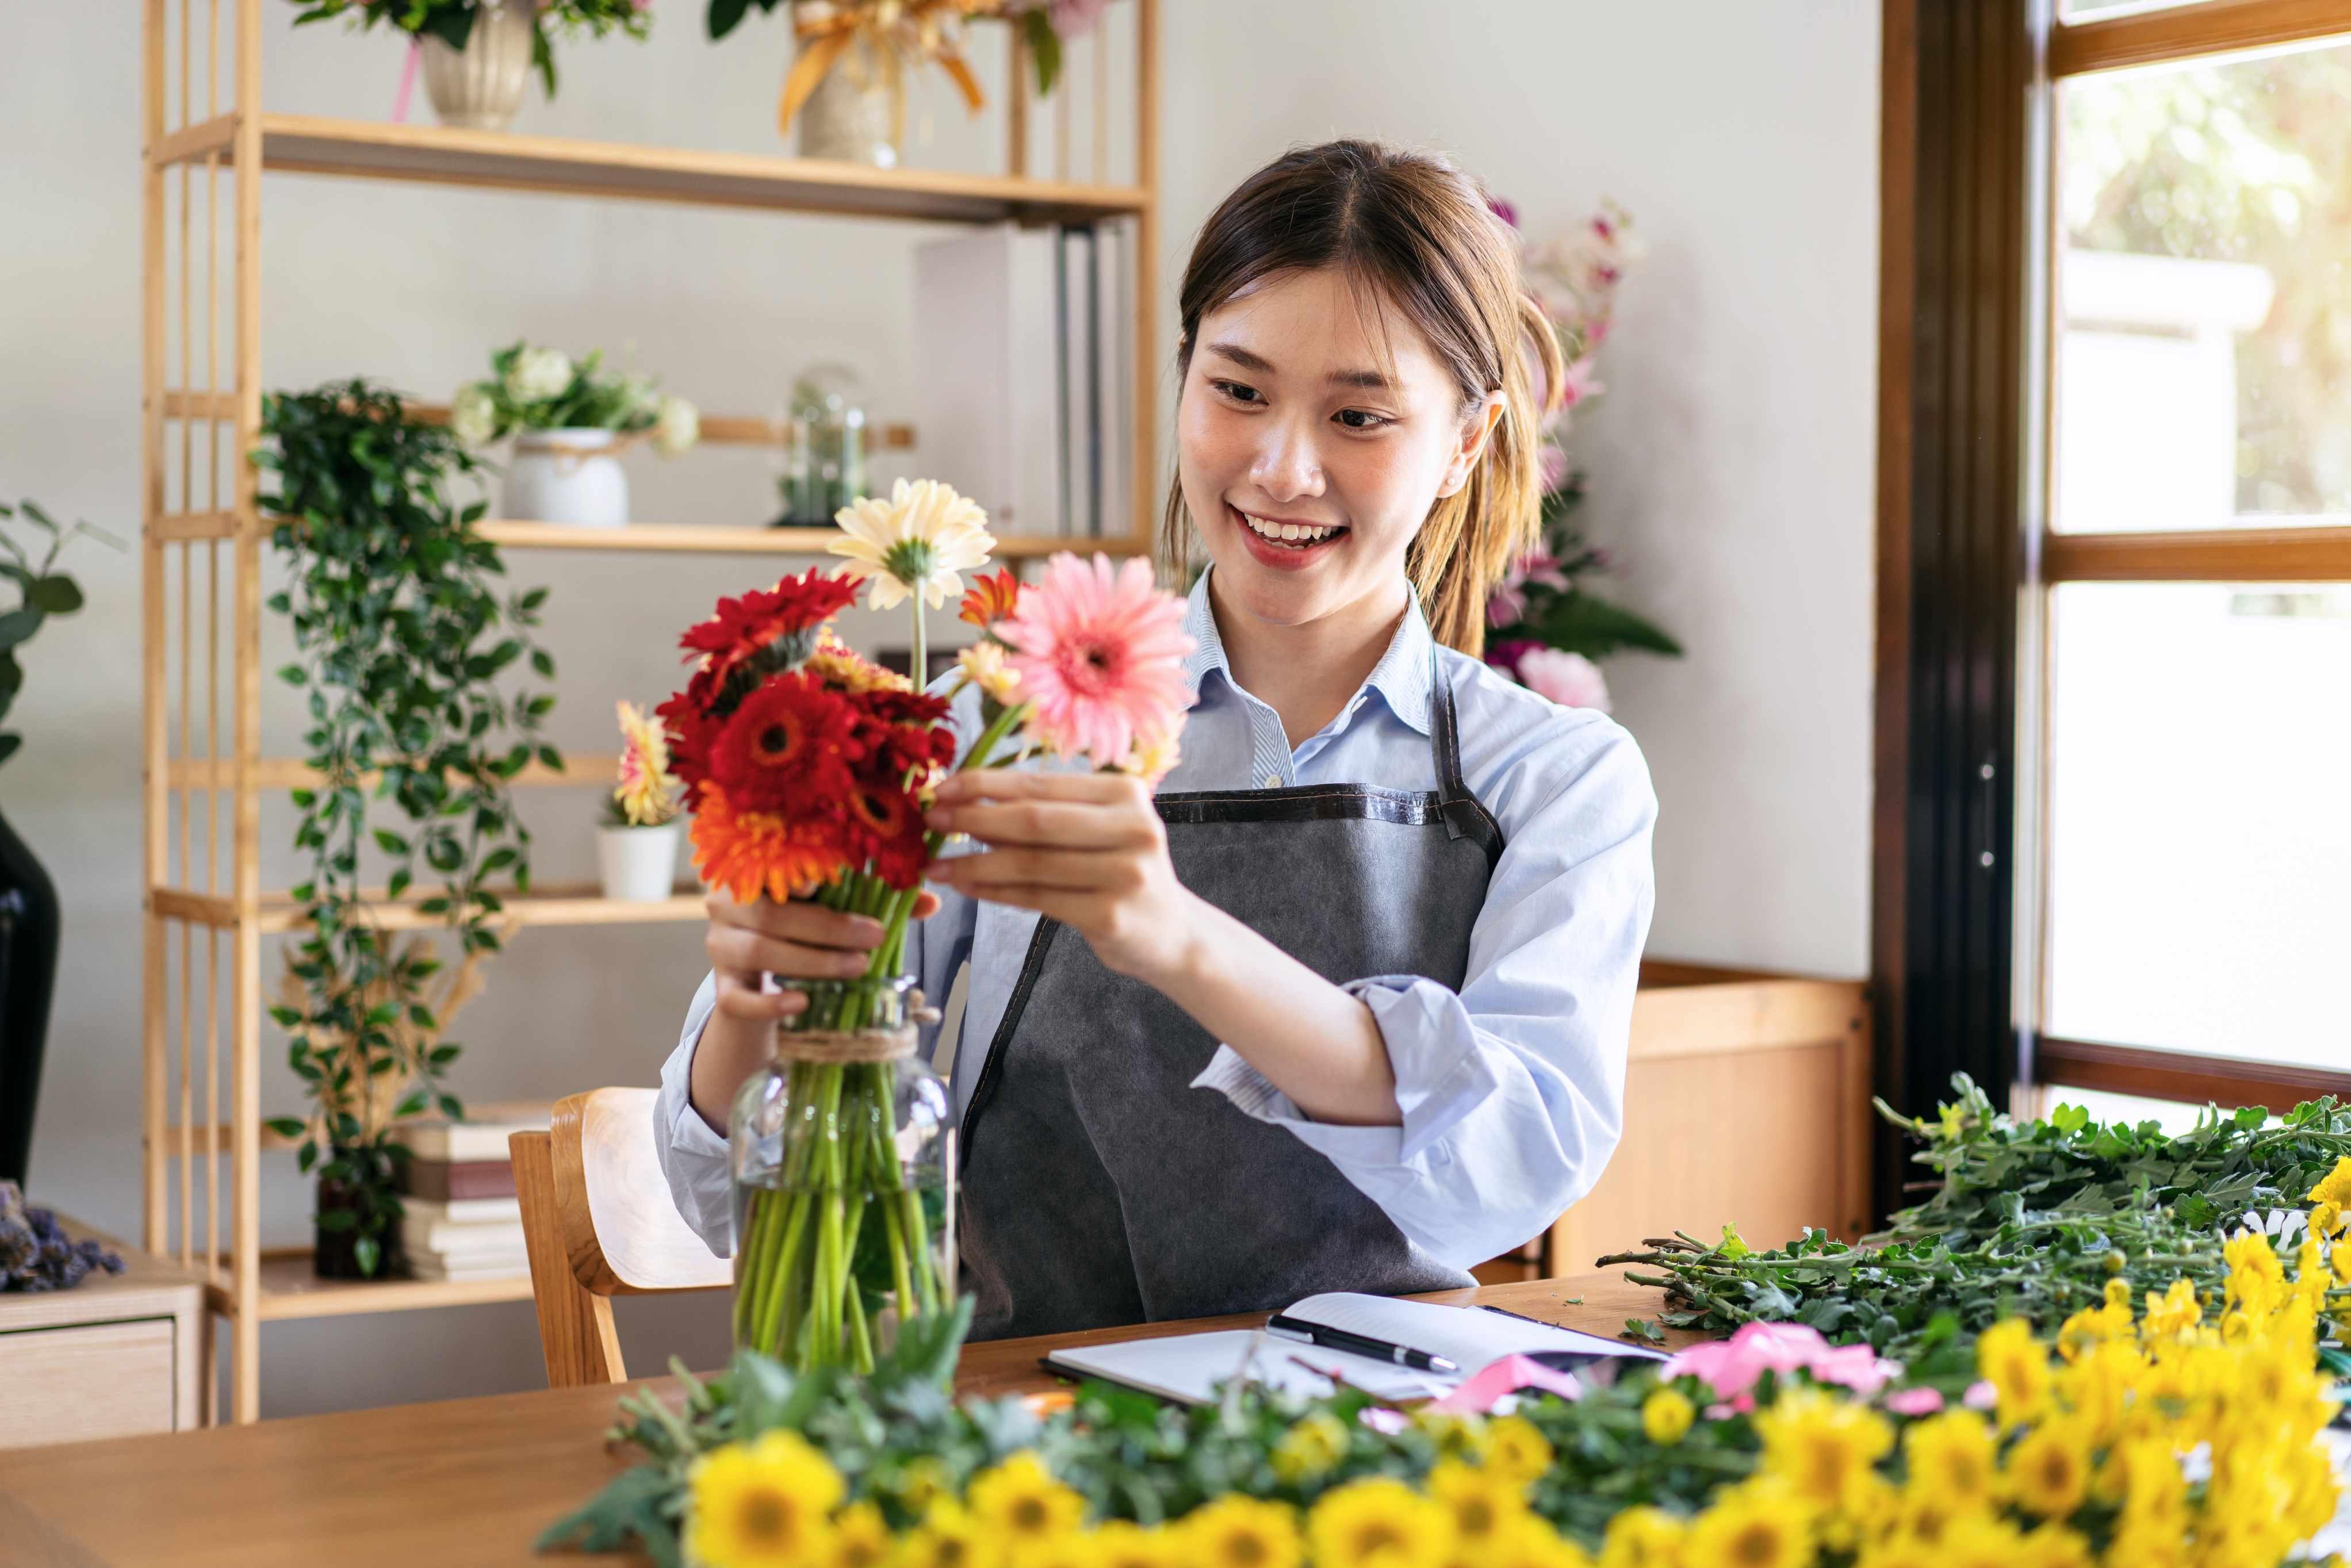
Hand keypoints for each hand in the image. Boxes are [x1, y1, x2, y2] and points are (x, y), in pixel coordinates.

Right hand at [701, 886, 942, 1025]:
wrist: (759, 976)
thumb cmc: (802, 927)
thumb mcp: (833, 907)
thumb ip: (875, 900)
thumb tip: (930, 903)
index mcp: (755, 869)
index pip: (771, 864)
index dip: (797, 870)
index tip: (827, 880)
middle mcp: (728, 902)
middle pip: (773, 913)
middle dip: (830, 927)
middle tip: (874, 938)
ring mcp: (720, 944)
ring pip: (760, 950)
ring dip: (813, 961)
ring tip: (856, 967)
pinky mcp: (722, 986)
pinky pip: (737, 998)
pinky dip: (770, 1003)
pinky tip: (802, 1002)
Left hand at [925, 769, 1200, 983]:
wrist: (1172, 933)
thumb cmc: (1121, 871)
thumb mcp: (1095, 830)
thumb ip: (1044, 813)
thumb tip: (967, 802)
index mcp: (1126, 792)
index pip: (1042, 781)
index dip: (986, 783)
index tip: (943, 788)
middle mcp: (1133, 828)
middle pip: (1035, 819)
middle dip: (974, 818)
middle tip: (931, 821)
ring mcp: (1125, 874)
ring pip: (1031, 863)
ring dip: (974, 863)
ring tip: (937, 864)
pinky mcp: (1110, 916)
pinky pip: (1037, 899)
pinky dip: (995, 892)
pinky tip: (967, 887)